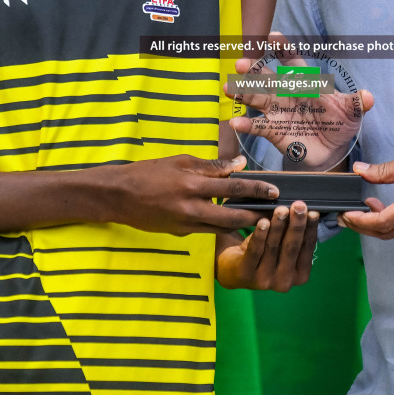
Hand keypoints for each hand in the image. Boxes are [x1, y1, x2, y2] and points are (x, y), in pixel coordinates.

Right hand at [102, 154, 276, 234]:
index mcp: (192, 185)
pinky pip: (207, 231)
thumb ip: (211, 166)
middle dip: (256, 216)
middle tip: (275, 213)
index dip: (256, 190)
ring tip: (260, 218)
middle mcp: (191, 208)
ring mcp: (185, 224)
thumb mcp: (180, 161)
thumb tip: (239, 164)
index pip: (233, 188)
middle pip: (233, 216)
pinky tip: (233, 222)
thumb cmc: (149, 172)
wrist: (118, 196)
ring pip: (222, 228)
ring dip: (242, 224)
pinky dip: (221, 227)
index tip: (275, 191)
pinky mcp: (180, 233)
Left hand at [215, 201, 319, 291]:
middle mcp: (285, 282)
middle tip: (299, 206)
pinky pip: (255, 251)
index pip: (307, 248)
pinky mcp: (246, 275)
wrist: (233, 269)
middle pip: (292, 248)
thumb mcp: (282, 246)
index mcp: (299, 275)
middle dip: (296, 225)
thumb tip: (305, 210)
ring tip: (281, 209)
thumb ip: (293, 234)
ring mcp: (265, 281)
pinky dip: (260, 235)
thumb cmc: (264, 253)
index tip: (313, 212)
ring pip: (273, 247)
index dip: (310, 229)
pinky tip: (263, 222)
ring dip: (278, 226)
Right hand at [229, 32, 373, 170]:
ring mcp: (278, 112)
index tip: (273, 36)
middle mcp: (287, 94)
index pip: (293, 62)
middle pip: (268, 78)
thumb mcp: (351, 112)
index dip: (284, 49)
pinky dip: (247, 124)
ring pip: (257, 98)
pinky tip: (236, 122)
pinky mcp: (274, 131)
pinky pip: (258, 126)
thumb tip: (369, 97)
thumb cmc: (340, 123)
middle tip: (241, 63)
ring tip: (230, 87)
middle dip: (254, 70)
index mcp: (306, 83)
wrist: (333, 150)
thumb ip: (358, 103)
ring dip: (244, 92)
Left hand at [339, 142, 393, 239]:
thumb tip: (360, 171)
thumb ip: (384, 170)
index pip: (382, 222)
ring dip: (378, 225)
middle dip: (363, 227)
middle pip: (386, 233)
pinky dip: (393, 223)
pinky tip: (386, 208)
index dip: (360, 221)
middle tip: (346, 217)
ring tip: (365, 208)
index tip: (345, 215)